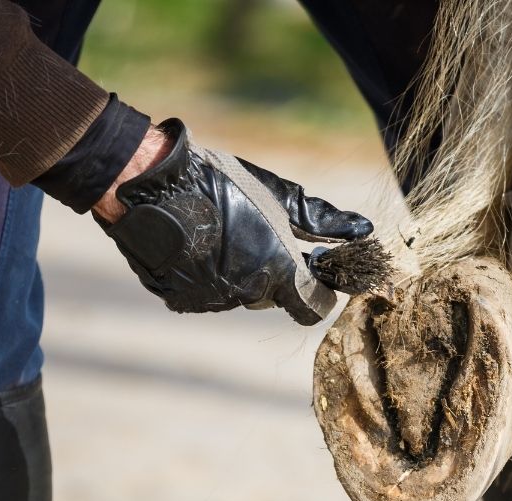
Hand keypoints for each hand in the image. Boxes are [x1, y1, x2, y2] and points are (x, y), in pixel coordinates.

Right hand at [96, 118, 372, 324]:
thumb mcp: (277, 194)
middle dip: (272, 272)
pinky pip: (206, 295)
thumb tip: (364, 231)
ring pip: (238, 295)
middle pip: (274, 296)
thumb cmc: (219, 183)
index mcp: (278, 270)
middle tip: (254, 234)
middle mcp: (247, 294)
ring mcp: (212, 301)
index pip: (314, 306)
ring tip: (218, 234)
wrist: (148, 187)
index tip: (312, 268)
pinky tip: (195, 245)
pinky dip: (206, 276)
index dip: (318, 289)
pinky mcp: (181, 302)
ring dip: (237, 272)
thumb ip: (323, 219)